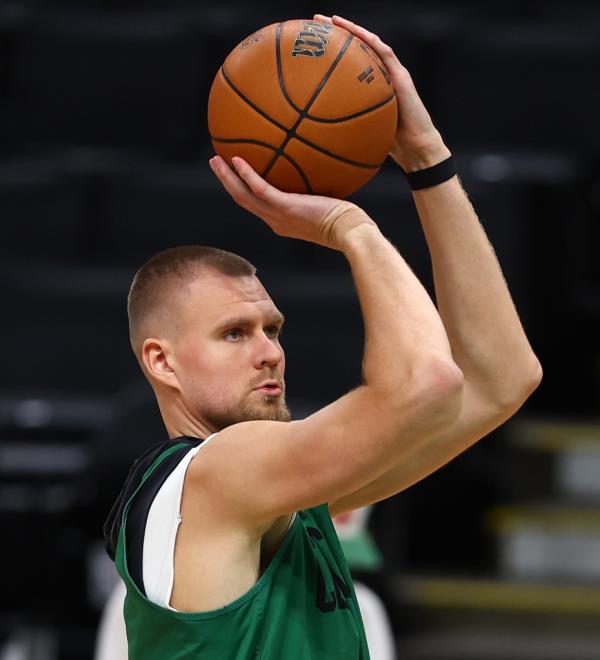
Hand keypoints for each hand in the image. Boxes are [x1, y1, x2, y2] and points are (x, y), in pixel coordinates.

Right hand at [209, 155, 374, 250]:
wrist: (350, 233)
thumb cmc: (347, 221)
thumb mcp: (329, 205)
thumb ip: (319, 192)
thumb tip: (323, 169)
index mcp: (282, 222)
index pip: (256, 206)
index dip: (242, 190)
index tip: (234, 175)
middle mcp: (275, 221)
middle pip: (242, 201)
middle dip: (227, 182)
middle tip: (216, 164)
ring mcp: (278, 216)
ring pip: (243, 197)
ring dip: (227, 178)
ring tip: (215, 160)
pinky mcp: (285, 208)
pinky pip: (260, 189)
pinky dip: (246, 175)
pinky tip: (237, 159)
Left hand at [314, 14, 450, 171]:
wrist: (415, 149)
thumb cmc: (390, 146)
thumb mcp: (360, 133)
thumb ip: (344, 126)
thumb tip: (315, 134)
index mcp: (369, 87)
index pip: (348, 63)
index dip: (330, 52)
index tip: (311, 45)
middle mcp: (380, 76)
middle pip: (356, 48)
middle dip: (336, 33)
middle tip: (314, 24)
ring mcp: (392, 74)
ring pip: (370, 44)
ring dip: (352, 29)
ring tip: (332, 20)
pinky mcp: (402, 77)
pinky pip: (385, 53)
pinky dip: (371, 41)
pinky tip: (356, 32)